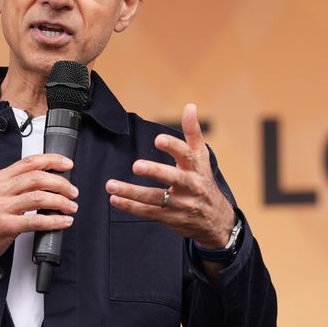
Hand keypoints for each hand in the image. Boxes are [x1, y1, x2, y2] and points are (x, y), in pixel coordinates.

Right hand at [0, 153, 78, 291]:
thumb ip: (16, 185)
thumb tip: (45, 180)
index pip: (30, 162)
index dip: (52, 160)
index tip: (67, 164)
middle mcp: (0, 190)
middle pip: (38, 178)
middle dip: (61, 183)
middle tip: (73, 191)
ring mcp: (2, 207)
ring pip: (39, 197)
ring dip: (61, 202)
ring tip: (71, 207)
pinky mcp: (6, 226)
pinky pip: (36, 221)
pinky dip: (54, 221)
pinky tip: (63, 222)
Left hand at [105, 104, 236, 248]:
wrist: (216, 220)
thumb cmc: (203, 181)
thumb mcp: (202, 158)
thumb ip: (193, 132)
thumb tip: (190, 106)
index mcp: (197, 168)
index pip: (187, 156)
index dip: (174, 147)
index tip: (159, 139)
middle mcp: (190, 186)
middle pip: (173, 178)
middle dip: (155, 172)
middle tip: (136, 165)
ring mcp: (180, 204)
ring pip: (155, 198)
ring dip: (131, 192)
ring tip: (111, 185)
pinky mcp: (170, 218)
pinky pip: (148, 212)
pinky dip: (130, 207)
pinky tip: (115, 199)